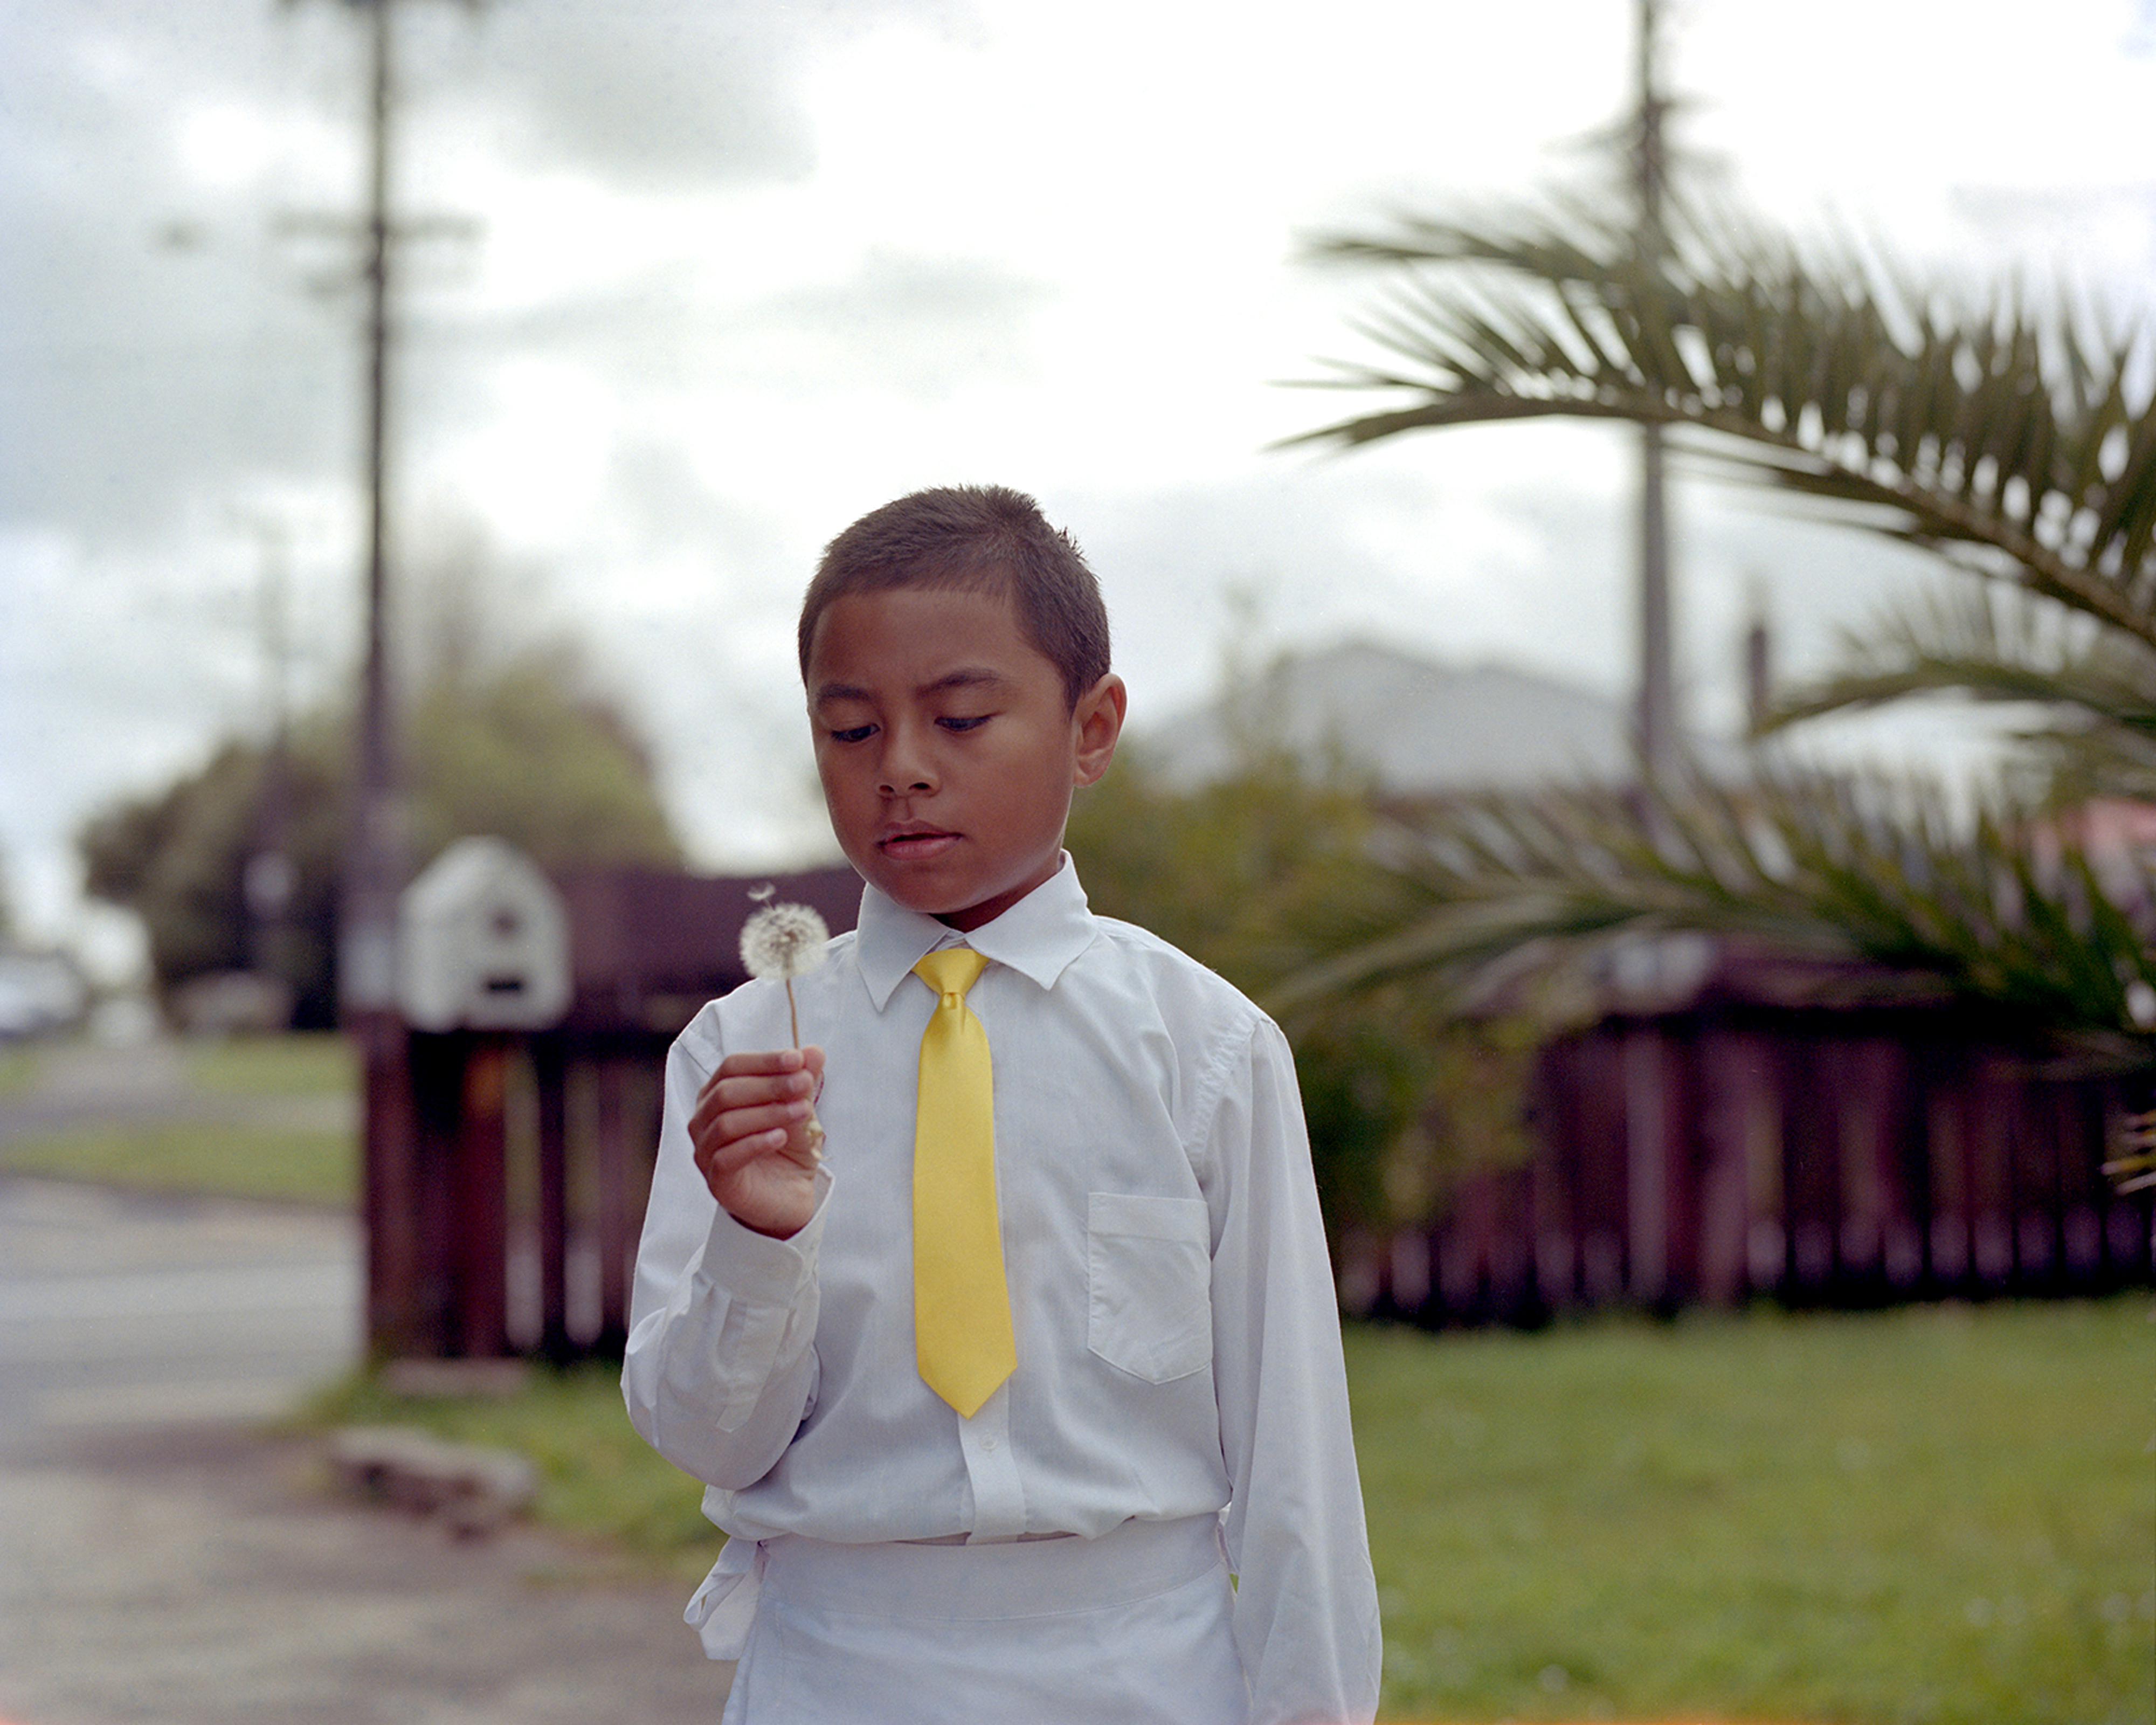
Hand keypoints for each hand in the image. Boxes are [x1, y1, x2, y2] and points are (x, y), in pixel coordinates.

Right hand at [689, 1046, 826, 1239]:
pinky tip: (780, 1137)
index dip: (764, 1061)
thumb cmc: (786, 1149)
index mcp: (718, 1095)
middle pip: (726, 1092)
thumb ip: (803, 1080)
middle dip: (769, 1085)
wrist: (789, 1197)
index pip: (731, 1067)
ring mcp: (705, 1152)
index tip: (797, 1060)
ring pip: (726, 1123)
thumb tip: (814, 1051)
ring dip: (768, 1113)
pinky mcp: (716, 1181)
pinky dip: (755, 1143)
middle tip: (804, 1084)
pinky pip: (726, 1157)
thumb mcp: (801, 1110)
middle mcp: (704, 1121)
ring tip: (801, 1112)